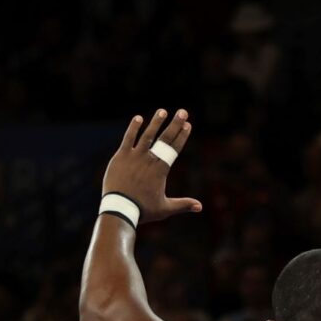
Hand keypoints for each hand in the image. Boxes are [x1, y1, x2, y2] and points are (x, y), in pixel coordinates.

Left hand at [101, 109, 204, 224]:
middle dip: (175, 124)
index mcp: (161, 170)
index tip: (188, 125)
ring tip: (163, 111)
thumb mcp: (165, 208)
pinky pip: (128, 138)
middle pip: (165, 139)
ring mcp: (135, 156)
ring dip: (156, 122)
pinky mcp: (121, 156)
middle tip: (183, 112)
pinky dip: (133, 128)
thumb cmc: (143, 210)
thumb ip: (182, 204)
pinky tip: (138, 118)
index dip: (182, 136)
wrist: (120, 209)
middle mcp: (150, 159)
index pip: (174, 148)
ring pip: (147, 135)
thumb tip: (200, 207)